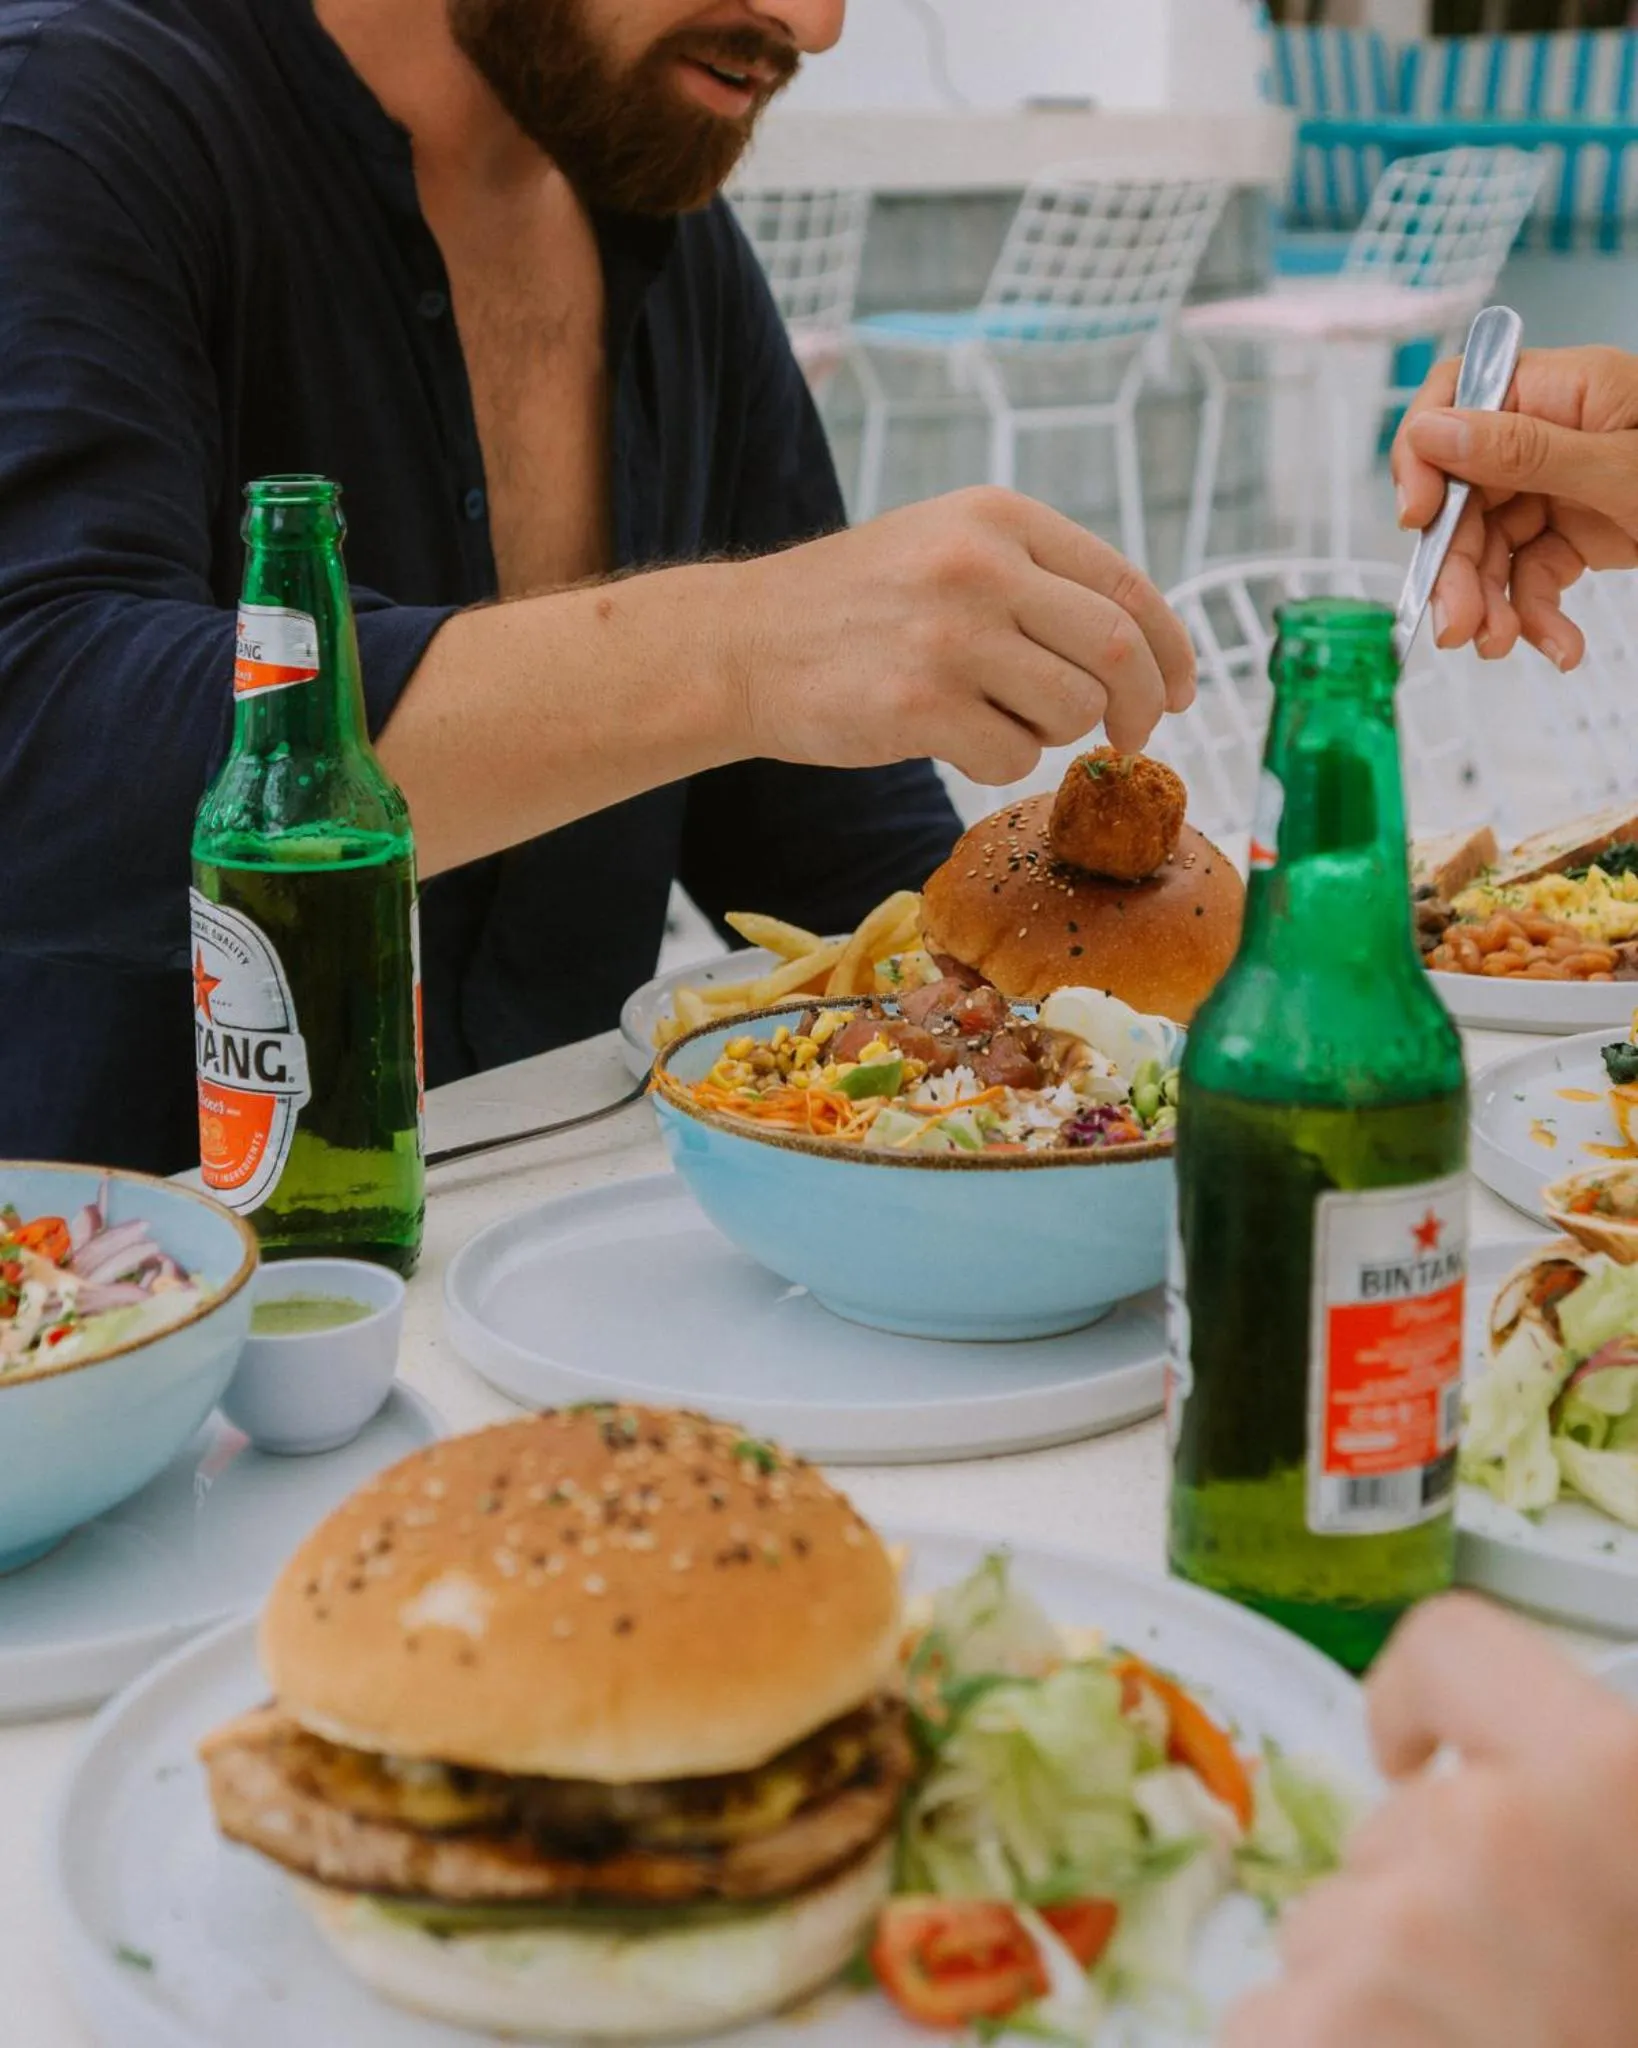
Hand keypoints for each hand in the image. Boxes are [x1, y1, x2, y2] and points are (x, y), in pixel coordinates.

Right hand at [726, 487, 1196, 782]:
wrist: (741, 644)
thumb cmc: (853, 607)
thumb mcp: (945, 546)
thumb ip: (1035, 577)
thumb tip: (1140, 651)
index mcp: (997, 516)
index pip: (1126, 584)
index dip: (1171, 648)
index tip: (1182, 691)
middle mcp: (981, 565)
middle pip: (1118, 651)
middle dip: (1141, 708)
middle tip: (1131, 740)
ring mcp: (950, 635)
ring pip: (1073, 710)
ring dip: (1056, 734)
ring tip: (1001, 719)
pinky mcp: (918, 705)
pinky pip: (1012, 755)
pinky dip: (999, 763)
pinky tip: (954, 740)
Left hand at [1219, 1595, 1637, 2047]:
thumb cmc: (1633, 2013)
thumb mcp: (1633, 1914)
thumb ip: (1588, 1850)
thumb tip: (1484, 1803)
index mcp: (1612, 1782)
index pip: (1455, 1650)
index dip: (1423, 1701)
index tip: (1420, 1756)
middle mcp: (1489, 1835)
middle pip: (1393, 1836)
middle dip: (1424, 1916)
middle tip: (1522, 2020)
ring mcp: (1389, 1939)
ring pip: (1334, 1939)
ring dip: (1378, 2005)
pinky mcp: (1303, 2033)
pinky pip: (1275, 2021)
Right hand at [1392, 346, 1637, 668]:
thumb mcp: (1623, 470)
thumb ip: (1525, 452)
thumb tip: (1434, 430)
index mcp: (1564, 389)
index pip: (1457, 398)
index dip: (1423, 456)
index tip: (1417, 519)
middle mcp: (1554, 430)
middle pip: (1465, 491)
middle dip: (1457, 563)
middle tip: (1458, 626)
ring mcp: (1563, 483)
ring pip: (1491, 541)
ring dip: (1489, 601)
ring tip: (1502, 646)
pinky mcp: (1578, 530)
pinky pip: (1532, 572)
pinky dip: (1536, 614)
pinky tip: (1557, 645)